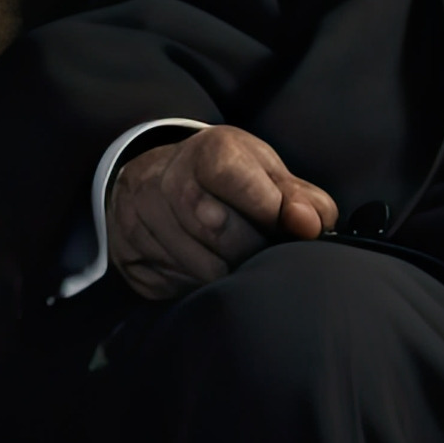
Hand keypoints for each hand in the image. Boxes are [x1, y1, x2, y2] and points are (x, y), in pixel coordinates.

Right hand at [106, 124, 337, 301]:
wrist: (151, 177)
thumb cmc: (222, 174)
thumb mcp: (262, 168)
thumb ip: (297, 195)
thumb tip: (312, 225)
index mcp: (206, 153)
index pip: (240, 185)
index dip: (272, 212)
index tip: (294, 227)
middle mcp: (164, 183)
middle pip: (220, 232)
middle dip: (255, 250)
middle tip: (268, 250)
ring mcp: (140, 224)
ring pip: (201, 268)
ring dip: (232, 273)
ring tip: (240, 257)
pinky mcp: (131, 262)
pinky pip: (178, 288)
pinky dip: (202, 284)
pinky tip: (206, 264)